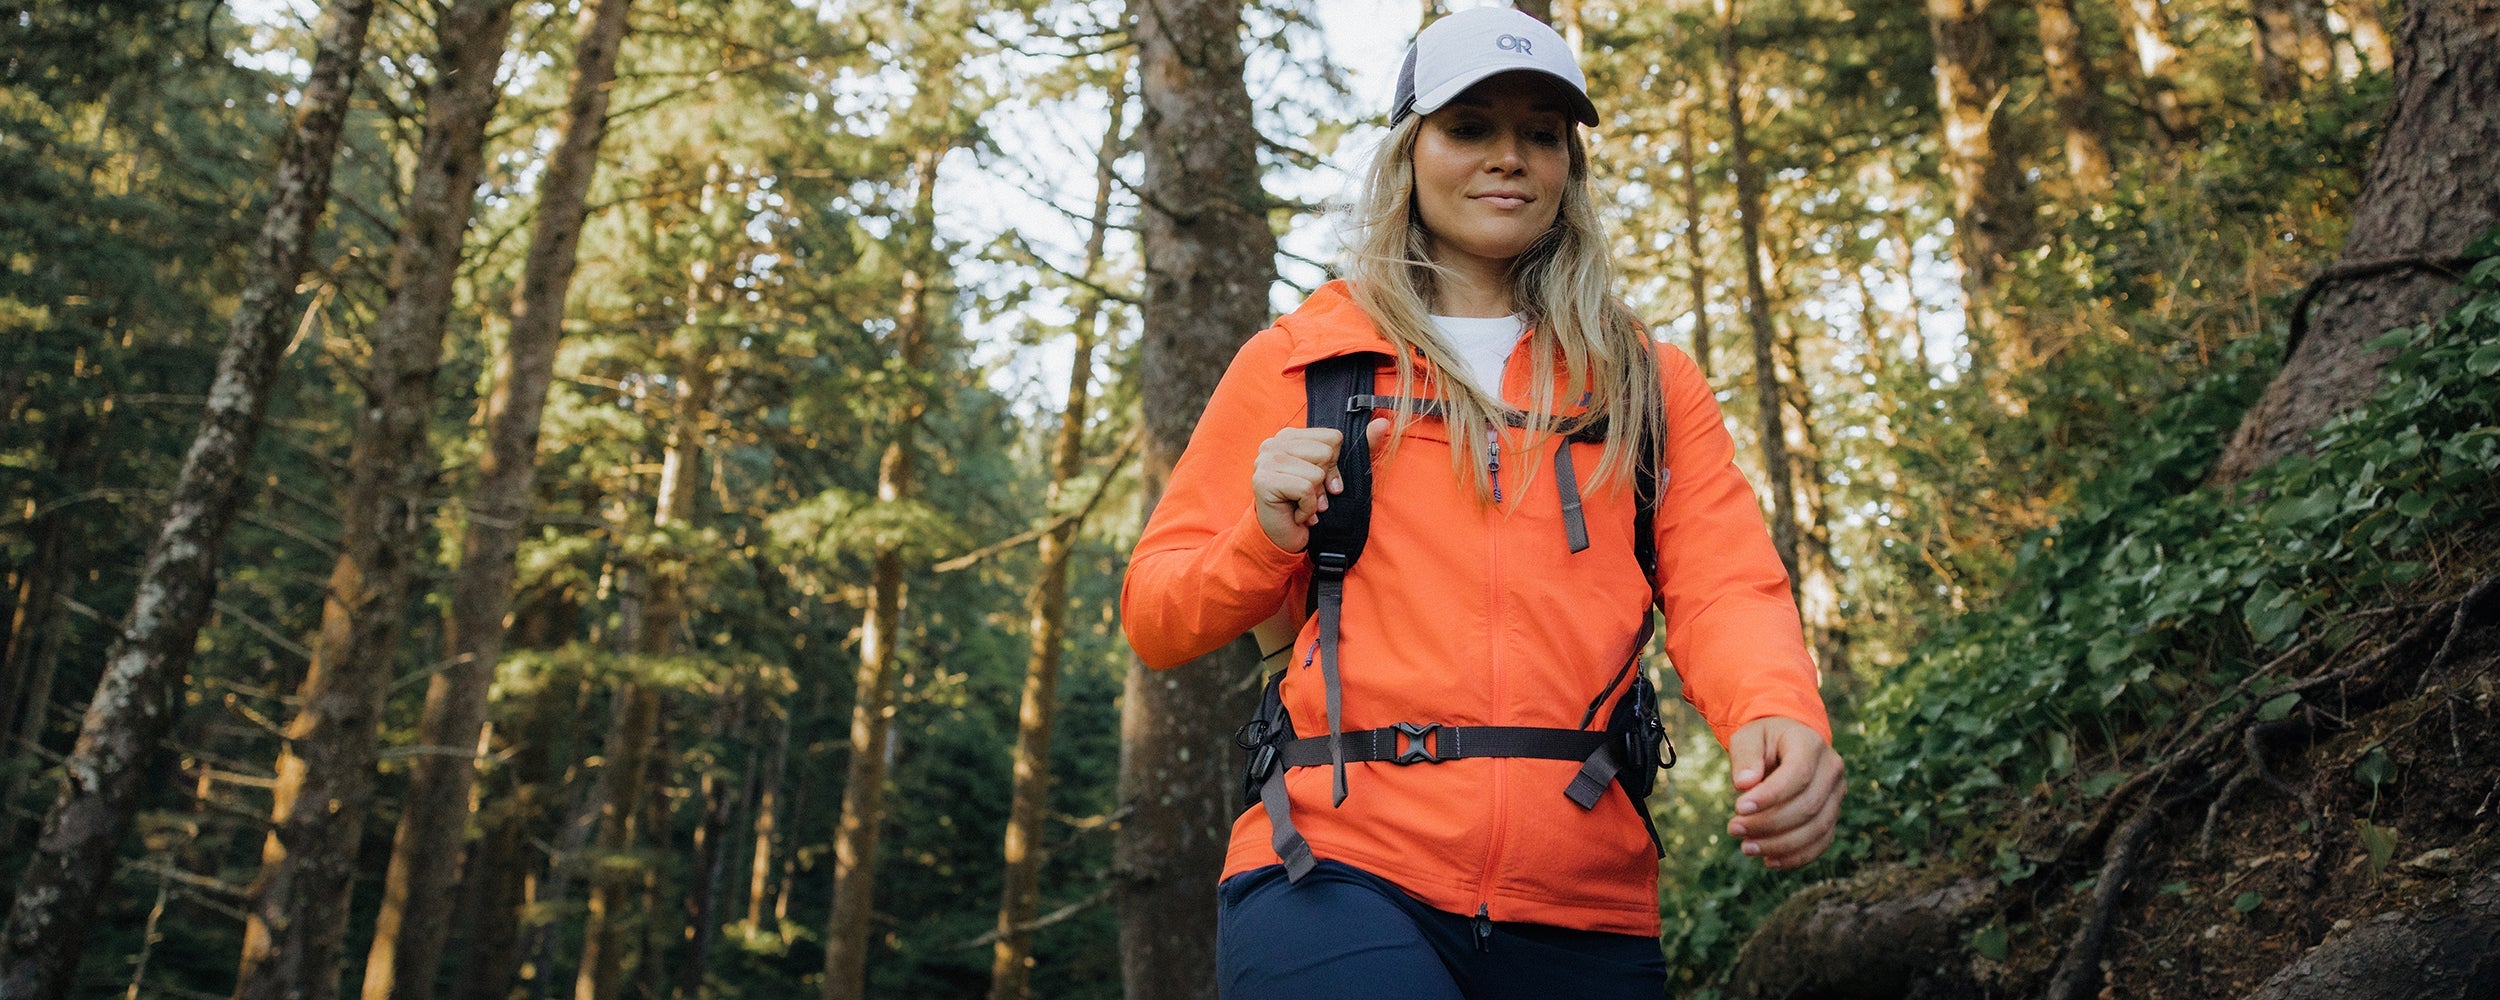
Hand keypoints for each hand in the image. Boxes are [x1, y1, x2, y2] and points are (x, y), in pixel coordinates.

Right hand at [1251, 417, 1388, 551]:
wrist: (1284, 538)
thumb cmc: (1309, 503)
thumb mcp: (1337, 474)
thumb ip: (1360, 447)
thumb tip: (1384, 423)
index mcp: (1289, 436)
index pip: (1332, 438)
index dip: (1334, 465)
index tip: (1321, 481)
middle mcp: (1273, 444)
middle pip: (1325, 453)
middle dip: (1324, 481)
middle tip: (1312, 496)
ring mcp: (1265, 461)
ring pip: (1316, 473)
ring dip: (1316, 498)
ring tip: (1305, 505)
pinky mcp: (1263, 481)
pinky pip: (1306, 489)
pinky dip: (1307, 509)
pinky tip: (1298, 514)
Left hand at [1725, 716, 1843, 869]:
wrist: (1787, 743)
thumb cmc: (1763, 740)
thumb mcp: (1748, 737)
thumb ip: (1745, 756)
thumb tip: (1744, 784)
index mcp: (1811, 744)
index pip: (1798, 774)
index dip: (1770, 796)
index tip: (1738, 808)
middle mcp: (1831, 770)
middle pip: (1808, 806)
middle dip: (1769, 824)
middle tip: (1733, 829)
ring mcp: (1836, 794)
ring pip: (1817, 829)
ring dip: (1780, 845)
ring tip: (1746, 848)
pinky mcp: (1832, 815)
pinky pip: (1821, 842)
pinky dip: (1796, 856)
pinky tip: (1768, 860)